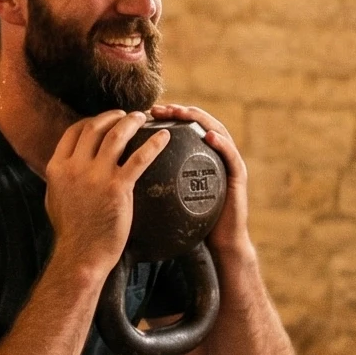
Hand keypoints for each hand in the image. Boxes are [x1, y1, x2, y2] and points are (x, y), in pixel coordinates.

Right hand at [42, 112, 166, 279]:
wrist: (81, 254)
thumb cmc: (71, 231)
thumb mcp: (55, 197)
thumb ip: (62, 176)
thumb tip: (67, 163)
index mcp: (57, 167)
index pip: (74, 131)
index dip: (90, 120)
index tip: (103, 120)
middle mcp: (75, 167)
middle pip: (94, 127)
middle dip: (112, 116)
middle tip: (125, 115)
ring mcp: (96, 176)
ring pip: (116, 135)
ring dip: (131, 122)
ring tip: (142, 118)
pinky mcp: (118, 187)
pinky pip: (139, 158)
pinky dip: (153, 144)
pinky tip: (164, 137)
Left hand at [149, 101, 249, 251]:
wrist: (217, 245)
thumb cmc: (189, 223)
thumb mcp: (169, 197)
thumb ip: (153, 183)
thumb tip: (117, 177)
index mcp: (198, 158)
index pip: (184, 128)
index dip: (168, 117)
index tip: (147, 112)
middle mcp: (214, 156)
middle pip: (200, 124)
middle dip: (180, 112)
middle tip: (159, 109)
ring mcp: (228, 165)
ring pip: (217, 132)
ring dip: (199, 120)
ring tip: (182, 113)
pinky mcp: (238, 177)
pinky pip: (231, 156)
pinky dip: (221, 143)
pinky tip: (209, 136)